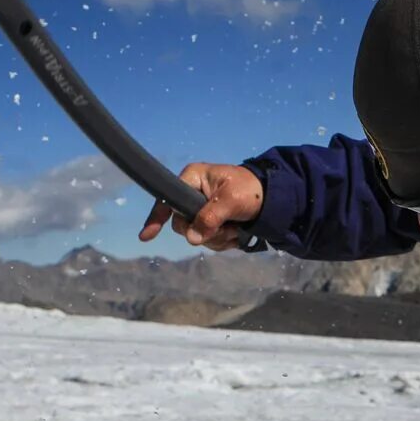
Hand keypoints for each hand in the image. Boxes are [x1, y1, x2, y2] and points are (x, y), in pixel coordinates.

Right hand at [138, 162, 263, 250]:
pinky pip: (209, 240)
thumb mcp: (231, 200)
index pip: (168, 200)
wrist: (273, 198)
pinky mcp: (212, 223)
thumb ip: (210, 217)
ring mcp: (201, 210)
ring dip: (218, 238)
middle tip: (227, 229)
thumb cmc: (252, 190)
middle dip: (205, 232)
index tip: (146, 236)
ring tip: (236, 229)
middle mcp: (192, 194)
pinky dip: (223, 241)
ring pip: (197, 235)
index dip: (156, 218)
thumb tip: (191, 238)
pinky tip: (237, 234)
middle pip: (183, 224)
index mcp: (192, 179)